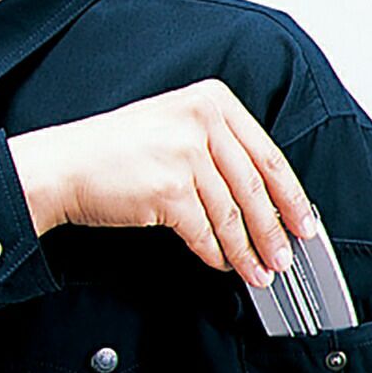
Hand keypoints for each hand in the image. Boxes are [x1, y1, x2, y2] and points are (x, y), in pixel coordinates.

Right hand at [12, 79, 316, 287]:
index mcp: (212, 102)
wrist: (68, 163)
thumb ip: (222, 152)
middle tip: (283, 256)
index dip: (290, 195)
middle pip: (254, 187)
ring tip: (257, 270)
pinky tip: (222, 261)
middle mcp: (202, 121)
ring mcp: (185, 153)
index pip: (267, 154)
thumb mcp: (178, 129)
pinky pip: (204, 231)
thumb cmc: (120, 149)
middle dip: (273, 229)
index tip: (303, 221)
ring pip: (232, 214)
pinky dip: (216, 252)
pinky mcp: (168, 188)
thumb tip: (262, 199)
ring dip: (247, 250)